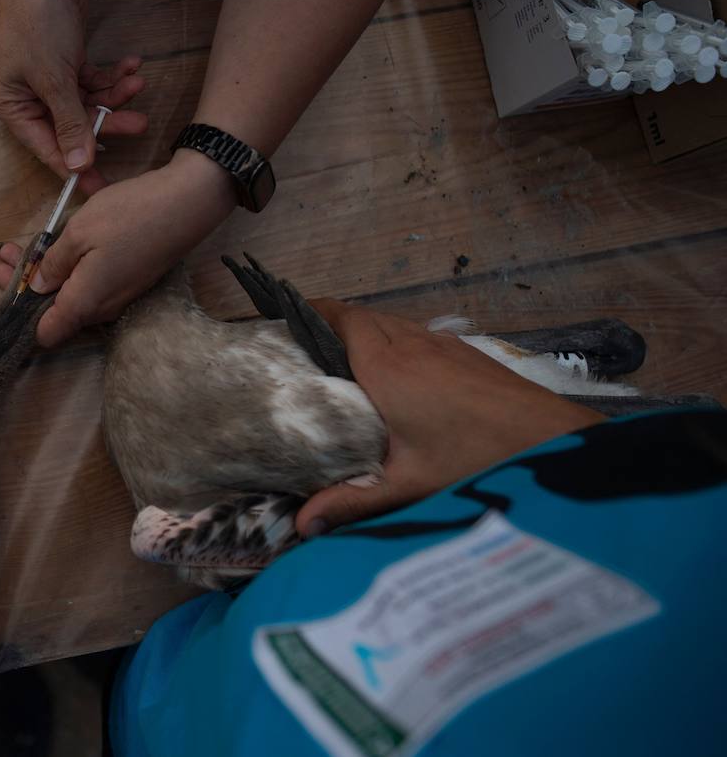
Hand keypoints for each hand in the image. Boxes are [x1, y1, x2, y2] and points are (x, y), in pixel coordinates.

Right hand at [0, 0, 147, 190]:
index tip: (104, 187)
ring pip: (88, 104)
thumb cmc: (38, 22)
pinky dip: (113, 77)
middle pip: (72, 126)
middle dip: (106, 123)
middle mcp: (28, 98)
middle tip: (138, 126)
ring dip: (115, 97)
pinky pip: (94, 82)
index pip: (48, 148)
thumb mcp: (55, 79)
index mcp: (12, 106)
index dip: (77, 166)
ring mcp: (50, 80)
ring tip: (138, 88)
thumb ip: (70, 124)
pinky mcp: (68, 62)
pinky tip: (131, 67)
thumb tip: (79, 166)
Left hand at [0, 149, 236, 345]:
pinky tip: (58, 244)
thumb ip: (54, 264)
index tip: (3, 286)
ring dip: (46, 273)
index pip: (46, 334)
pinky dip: (71, 267)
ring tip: (21, 246)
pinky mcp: (132, 280)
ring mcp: (121, 296)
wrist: (190, 202)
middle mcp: (104, 309)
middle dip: (25, 286)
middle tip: (2, 258)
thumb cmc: (131, 215)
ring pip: (74, 294)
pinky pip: (93, 283)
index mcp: (86, 303)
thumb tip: (37, 287)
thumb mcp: (80, 231)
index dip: (19, 316)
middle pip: (56, 311)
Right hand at [295, 302, 604, 536]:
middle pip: (362, 317)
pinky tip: (401, 379)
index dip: (311, 312)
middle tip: (307, 352)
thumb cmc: (475, 456)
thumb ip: (352, 500)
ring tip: (346, 365)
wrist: (552, 440)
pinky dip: (397, 344)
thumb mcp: (409, 482)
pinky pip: (418, 335)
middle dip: (331, 326)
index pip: (339, 316)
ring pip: (392, 324)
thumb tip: (303, 526)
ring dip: (366, 334)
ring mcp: (443, 344)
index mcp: (385, 365)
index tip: (286, 322)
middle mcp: (411, 343)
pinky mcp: (467, 353)